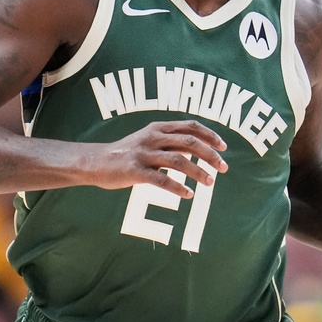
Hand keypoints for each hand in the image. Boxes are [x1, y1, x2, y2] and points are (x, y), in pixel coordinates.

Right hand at [83, 120, 227, 197]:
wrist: (97, 162)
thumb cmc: (128, 153)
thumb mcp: (150, 139)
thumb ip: (172, 141)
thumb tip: (202, 149)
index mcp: (159, 127)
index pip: (191, 126)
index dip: (210, 135)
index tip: (224, 147)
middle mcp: (153, 137)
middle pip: (190, 143)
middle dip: (211, 155)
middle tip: (224, 168)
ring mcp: (144, 153)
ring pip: (179, 161)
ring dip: (198, 172)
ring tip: (210, 183)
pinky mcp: (135, 171)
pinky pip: (162, 180)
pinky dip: (178, 188)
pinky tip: (189, 195)